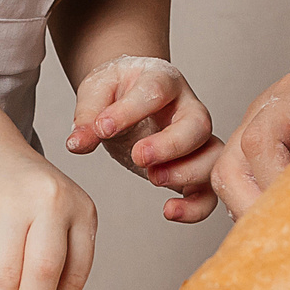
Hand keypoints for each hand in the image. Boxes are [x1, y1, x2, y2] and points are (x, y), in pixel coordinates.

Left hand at [65, 56, 221, 222]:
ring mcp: (196, 138)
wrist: (129, 93)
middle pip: (198, 123)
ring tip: (153, 179)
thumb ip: (88, 115)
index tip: (103, 128)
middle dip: (170, 145)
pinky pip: (209, 190)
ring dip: (187, 173)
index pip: (155, 90)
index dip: (130, 110)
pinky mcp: (194, 166)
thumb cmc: (117, 88)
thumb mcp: (96, 91)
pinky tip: (169, 210)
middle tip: (138, 157)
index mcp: (162, 79)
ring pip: (212, 156)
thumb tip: (77, 144)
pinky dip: (196, 206)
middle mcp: (187, 107)